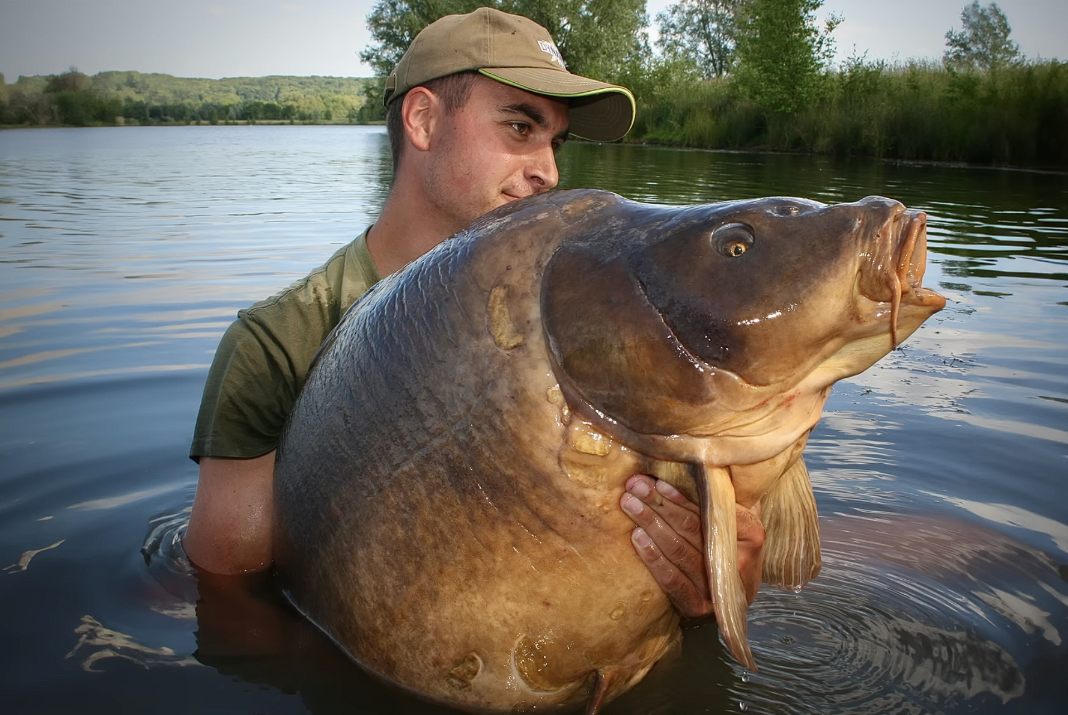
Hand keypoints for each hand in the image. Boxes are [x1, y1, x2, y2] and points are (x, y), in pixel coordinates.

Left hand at [620, 474, 765, 618]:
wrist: (735, 601)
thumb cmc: (733, 548)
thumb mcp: (741, 518)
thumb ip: (730, 493)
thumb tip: (714, 458)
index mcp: (751, 534)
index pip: (712, 511)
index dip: (682, 497)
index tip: (658, 481)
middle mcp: (737, 561)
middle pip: (691, 528)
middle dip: (659, 504)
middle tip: (634, 486)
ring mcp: (717, 587)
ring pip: (678, 550)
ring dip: (651, 524)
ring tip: (629, 504)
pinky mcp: (697, 606)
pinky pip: (671, 580)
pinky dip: (653, 558)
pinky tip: (636, 538)